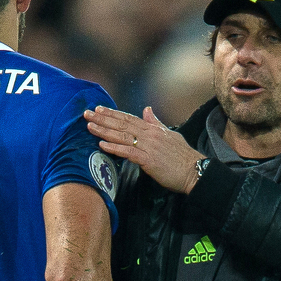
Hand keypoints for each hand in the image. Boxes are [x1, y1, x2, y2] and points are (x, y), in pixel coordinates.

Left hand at [84, 106, 203, 193]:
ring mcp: (149, 146)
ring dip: (104, 131)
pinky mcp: (148, 160)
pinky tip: (102, 145)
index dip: (113, 114)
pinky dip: (114, 148)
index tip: (99, 109)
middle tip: (86, 114)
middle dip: (103, 119)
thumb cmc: (183, 156)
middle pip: (122, 124)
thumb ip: (156, 123)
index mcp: (153, 129)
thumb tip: (147, 110)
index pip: (129, 118)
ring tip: (89, 126)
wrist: (194, 171)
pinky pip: (128, 152)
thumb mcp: (170, 135)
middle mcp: (149, 135)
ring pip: (122, 136)